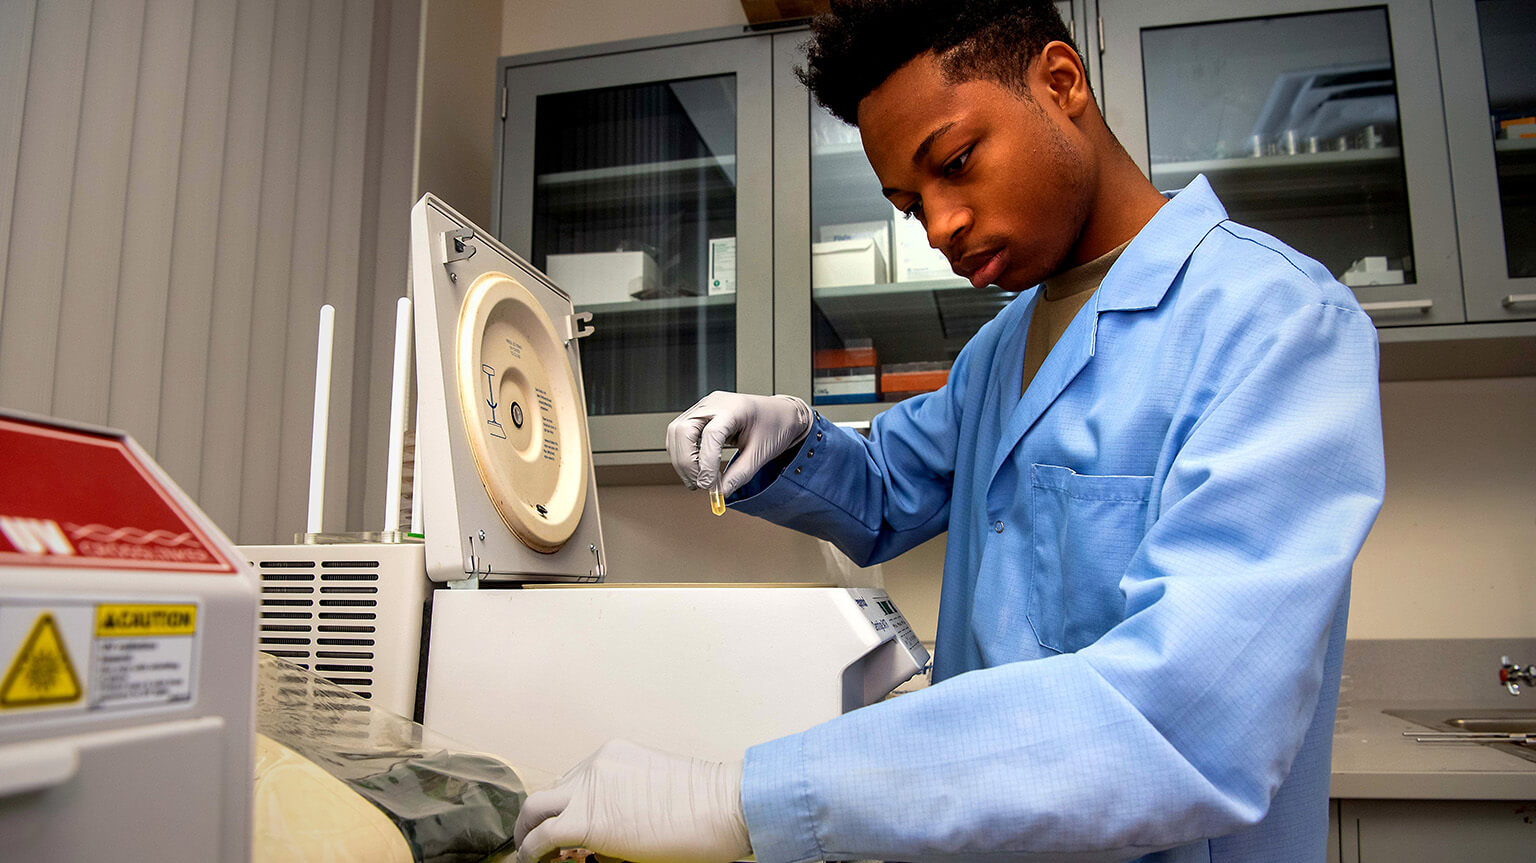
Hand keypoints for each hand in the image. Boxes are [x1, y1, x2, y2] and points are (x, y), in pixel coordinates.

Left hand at [513, 739, 750, 862]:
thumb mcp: (657, 791)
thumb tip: (605, 837)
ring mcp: (589, 790)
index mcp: (613, 755)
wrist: (724, 805)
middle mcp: (596, 766)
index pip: (573, 779)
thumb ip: (625, 801)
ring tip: (531, 854)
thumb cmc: (707, 805)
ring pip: (535, 808)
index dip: (565, 807)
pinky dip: (531, 852)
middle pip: (550, 791)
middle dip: (537, 817)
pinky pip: (542, 837)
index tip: (564, 828)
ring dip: (528, 832)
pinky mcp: (587, 821)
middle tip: (536, 841)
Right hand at [666, 392, 810, 496]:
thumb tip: (720, 492)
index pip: (711, 434)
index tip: (710, 485)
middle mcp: (714, 403)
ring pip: (676, 432)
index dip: (707, 463)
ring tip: (696, 481)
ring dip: (681, 460)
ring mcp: (704, 407)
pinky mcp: (699, 415)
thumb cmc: (774, 426)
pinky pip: (680, 433)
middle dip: (686, 462)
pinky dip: (683, 453)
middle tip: (699, 485)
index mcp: (735, 408)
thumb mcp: (761, 453)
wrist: (780, 414)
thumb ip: (740, 474)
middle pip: (683, 430)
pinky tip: (695, 469)